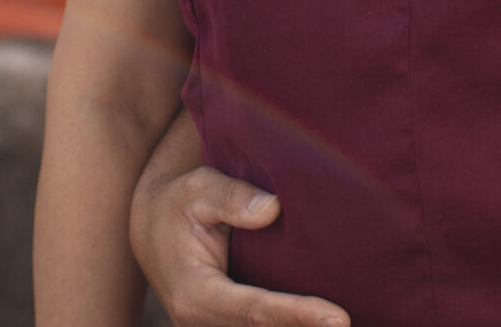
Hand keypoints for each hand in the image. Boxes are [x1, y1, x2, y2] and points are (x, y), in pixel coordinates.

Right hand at [130, 164, 349, 326]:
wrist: (152, 227)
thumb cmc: (178, 204)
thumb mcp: (198, 189)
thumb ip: (232, 197)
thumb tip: (272, 209)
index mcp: (195, 295)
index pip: (255, 310)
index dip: (297, 315)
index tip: (338, 318)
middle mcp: (202, 322)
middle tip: (348, 325)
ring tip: (340, 323)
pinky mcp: (227, 324)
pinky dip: (291, 324)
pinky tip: (322, 320)